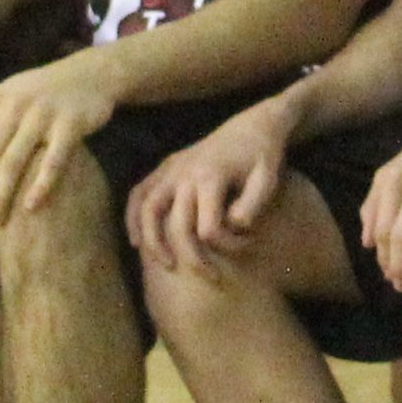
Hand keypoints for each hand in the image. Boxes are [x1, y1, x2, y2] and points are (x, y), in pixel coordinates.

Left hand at [0, 55, 118, 221]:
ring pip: (13, 161)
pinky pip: (51, 160)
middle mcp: (14, 103)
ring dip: (2, 196)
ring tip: (0, 219)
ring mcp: (42, 112)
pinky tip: (31, 207)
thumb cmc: (43, 92)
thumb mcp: (8, 94)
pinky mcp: (70, 123)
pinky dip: (39, 186)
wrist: (91, 73)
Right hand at [132, 103, 292, 277]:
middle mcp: (186, 172)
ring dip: (152, 240)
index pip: (208, 227)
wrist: (253, 125)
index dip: (227, 245)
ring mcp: (172, 168)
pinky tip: (136, 242)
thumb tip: (234, 224)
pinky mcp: (166, 166)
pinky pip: (139, 193)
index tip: (247, 244)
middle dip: (193, 256)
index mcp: (211, 176)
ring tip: (166, 266)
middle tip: (212, 277)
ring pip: (148, 208)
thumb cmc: (263, 157)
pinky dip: (132, 217)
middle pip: (176, 224)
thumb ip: (253, 203)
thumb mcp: (269, 178)